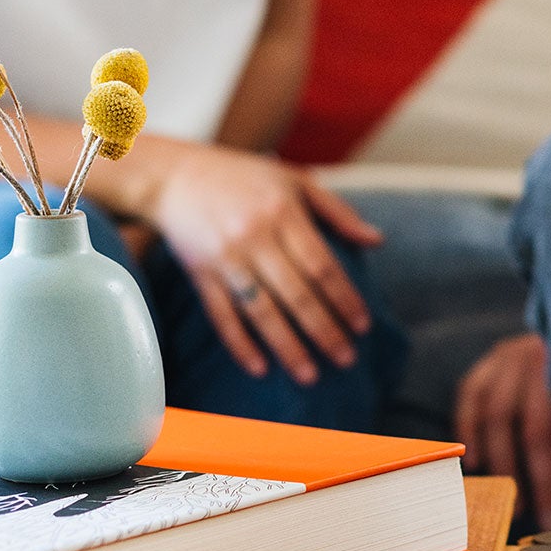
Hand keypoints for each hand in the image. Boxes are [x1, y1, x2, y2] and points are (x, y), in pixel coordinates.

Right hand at [148, 145, 382, 383]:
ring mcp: (225, 257)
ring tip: (309, 376)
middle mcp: (255, 237)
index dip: (345, 298)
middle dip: (324, 331)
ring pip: (261, 311)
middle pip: (296, 294)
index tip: (363, 326)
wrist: (174, 175)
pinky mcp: (199, 273)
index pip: (322, 265)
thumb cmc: (244, 177)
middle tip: (346, 360)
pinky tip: (260, 368)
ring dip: (287, 347)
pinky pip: (221, 315)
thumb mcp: (295, 180)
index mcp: (284, 213)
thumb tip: (377, 241)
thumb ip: (337, 212)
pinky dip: (239, 344)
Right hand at [457, 333, 550, 531]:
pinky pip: (469, 399)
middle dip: (538, 479)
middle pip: (536, 427)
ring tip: (511, 503)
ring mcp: (507, 362)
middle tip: (541, 520)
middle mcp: (540, 364)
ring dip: (503, 464)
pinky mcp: (480, 368)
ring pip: (499, 416)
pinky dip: (469, 432)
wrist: (541, 346)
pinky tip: (475, 464)